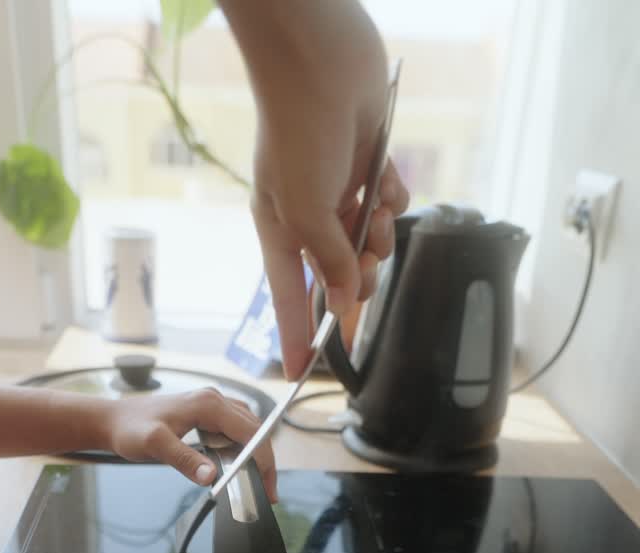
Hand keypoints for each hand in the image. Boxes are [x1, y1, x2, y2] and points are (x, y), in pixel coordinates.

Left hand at [100, 388, 276, 501]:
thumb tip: (211, 476)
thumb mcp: (155, 445)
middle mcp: (214, 400)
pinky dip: (242, 449)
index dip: (263, 460)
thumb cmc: (130, 428)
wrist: (113, 420)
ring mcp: (211, 405)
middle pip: (255, 430)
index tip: (267, 486)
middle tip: (267, 491)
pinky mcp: (206, 414)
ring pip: (248, 429)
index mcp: (208, 403)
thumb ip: (184, 460)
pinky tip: (238, 466)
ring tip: (257, 482)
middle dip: (264, 461)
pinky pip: (235, 429)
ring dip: (255, 455)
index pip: (250, 432)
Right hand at [241, 2, 408, 376]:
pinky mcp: (369, 165)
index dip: (294, 334)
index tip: (297, 370)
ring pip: (370, 240)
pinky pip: (390, 202)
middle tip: (367, 261)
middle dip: (359, 274)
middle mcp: (308, 215)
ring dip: (379, 233)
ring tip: (375, 211)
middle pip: (339, 273)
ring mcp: (340, 190)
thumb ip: (329, 263)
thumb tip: (346, 301)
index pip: (287, 296)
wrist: (321, 62)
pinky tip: (385, 179)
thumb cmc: (298, 133)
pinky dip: (392, 198)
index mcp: (280, 229)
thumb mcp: (306, 213)